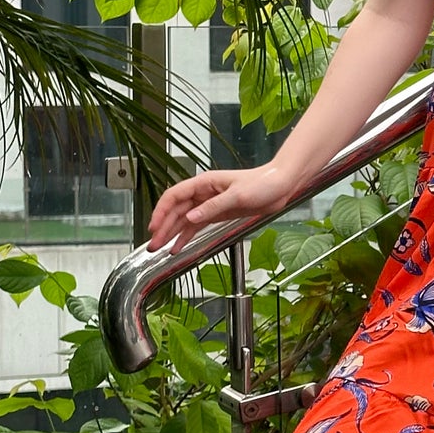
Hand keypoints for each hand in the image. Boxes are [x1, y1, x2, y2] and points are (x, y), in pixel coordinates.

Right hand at [147, 162, 294, 252]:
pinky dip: (186, 236)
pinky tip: (178, 247)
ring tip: (160, 249)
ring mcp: (210, 204)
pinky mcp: (218, 214)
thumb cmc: (262, 183)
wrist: (280, 185)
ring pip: (184, 220)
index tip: (154, 227)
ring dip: (171, 234)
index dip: (161, 212)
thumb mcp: (237, 196)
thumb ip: (213, 207)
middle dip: (163, 228)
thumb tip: (191, 217)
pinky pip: (197, 226)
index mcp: (204, 183)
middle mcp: (203, 193)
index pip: (174, 196)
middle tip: (153, 245)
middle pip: (176, 210)